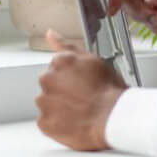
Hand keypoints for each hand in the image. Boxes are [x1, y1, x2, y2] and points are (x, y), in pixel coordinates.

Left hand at [36, 31, 125, 150]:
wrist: (112, 117)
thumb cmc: (107, 90)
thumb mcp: (93, 59)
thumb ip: (67, 46)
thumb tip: (50, 34)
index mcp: (59, 62)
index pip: (58, 67)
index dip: (72, 76)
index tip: (81, 82)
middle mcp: (47, 79)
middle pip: (51, 84)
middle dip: (63, 89)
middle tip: (82, 96)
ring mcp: (44, 102)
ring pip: (48, 102)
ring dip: (59, 106)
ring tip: (80, 110)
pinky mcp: (44, 122)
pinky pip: (47, 121)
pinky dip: (58, 122)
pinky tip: (74, 120)